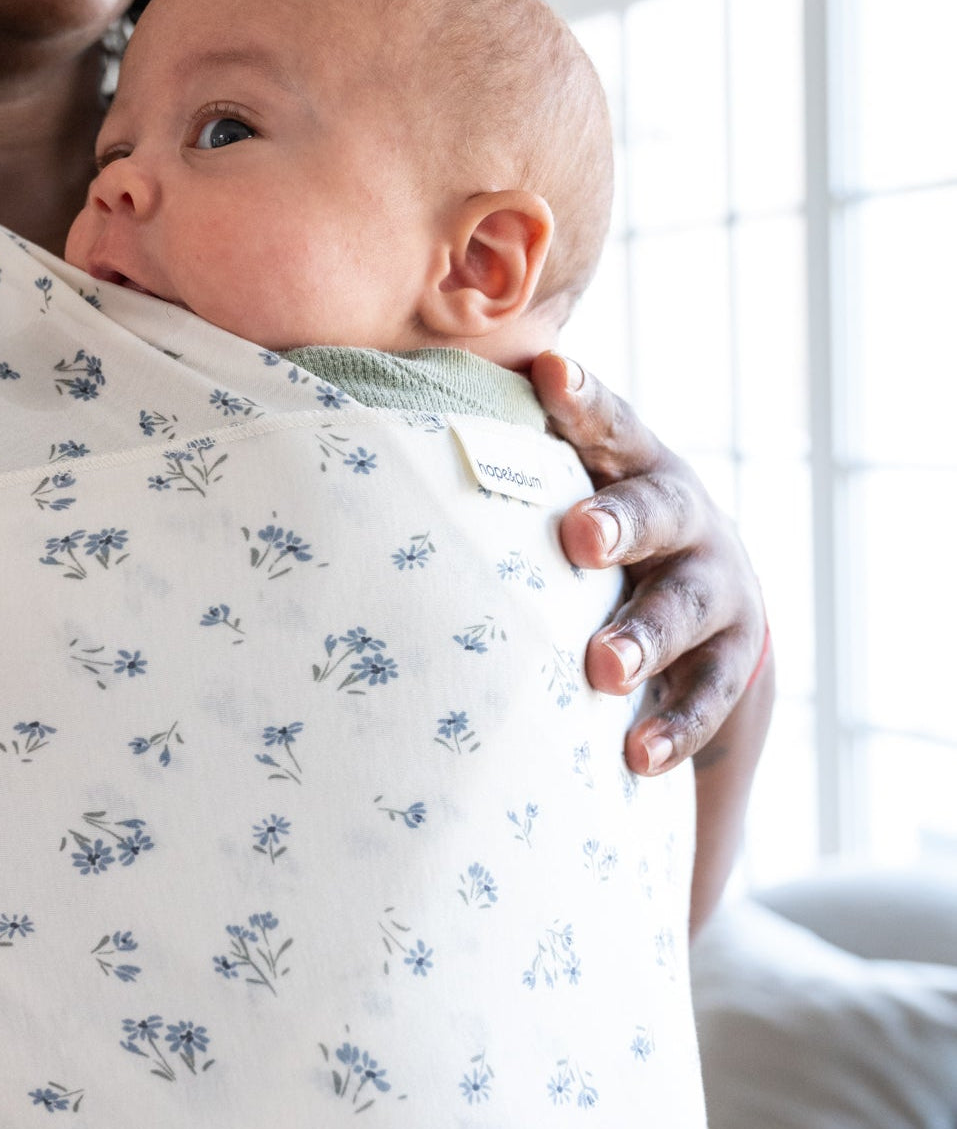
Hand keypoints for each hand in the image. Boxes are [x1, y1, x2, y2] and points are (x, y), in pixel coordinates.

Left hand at [529, 351, 767, 777]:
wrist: (716, 614)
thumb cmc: (612, 537)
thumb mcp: (583, 489)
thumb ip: (524, 464)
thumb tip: (399, 419)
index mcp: (636, 466)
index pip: (611, 424)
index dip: (583, 400)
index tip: (549, 372)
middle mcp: (684, 518)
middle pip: (659, 510)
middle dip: (620, 522)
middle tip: (578, 536)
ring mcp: (715, 589)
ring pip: (686, 608)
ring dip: (644, 636)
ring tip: (602, 669)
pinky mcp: (730, 661)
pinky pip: (707, 696)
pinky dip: (673, 727)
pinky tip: (635, 756)